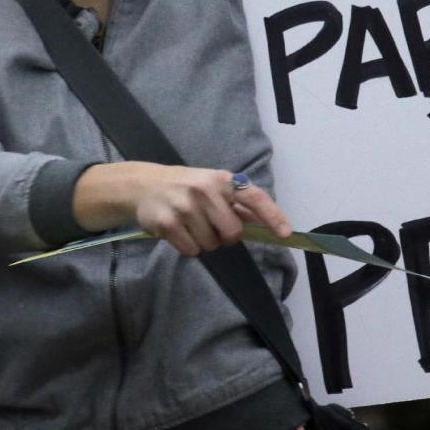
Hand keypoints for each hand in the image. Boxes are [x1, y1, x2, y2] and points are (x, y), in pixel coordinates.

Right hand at [73, 162, 291, 255]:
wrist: (144, 185)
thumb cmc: (187, 186)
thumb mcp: (214, 186)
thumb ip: (238, 204)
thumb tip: (268, 223)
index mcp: (223, 180)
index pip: (254, 197)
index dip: (272, 215)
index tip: (285, 233)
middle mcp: (206, 190)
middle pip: (232, 233)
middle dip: (225, 236)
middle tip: (211, 225)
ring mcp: (186, 206)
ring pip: (211, 245)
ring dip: (204, 242)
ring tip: (191, 224)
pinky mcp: (168, 223)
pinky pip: (191, 250)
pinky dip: (188, 246)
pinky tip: (178, 231)